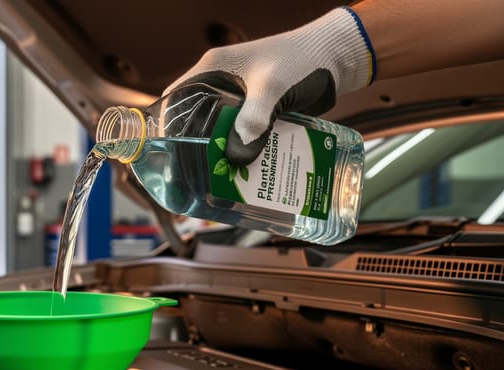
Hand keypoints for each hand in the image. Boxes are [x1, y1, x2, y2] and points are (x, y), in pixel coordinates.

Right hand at [165, 8, 374, 165]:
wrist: (339, 57)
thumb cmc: (303, 59)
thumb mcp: (273, 87)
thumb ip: (254, 117)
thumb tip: (238, 154)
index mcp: (214, 69)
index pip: (175, 97)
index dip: (165, 124)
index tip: (164, 152)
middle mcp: (222, 84)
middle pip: (194, 119)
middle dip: (193, 146)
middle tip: (191, 173)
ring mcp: (241, 100)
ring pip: (220, 131)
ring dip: (220, 152)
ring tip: (215, 178)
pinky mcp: (259, 112)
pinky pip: (243, 135)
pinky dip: (243, 152)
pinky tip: (244, 171)